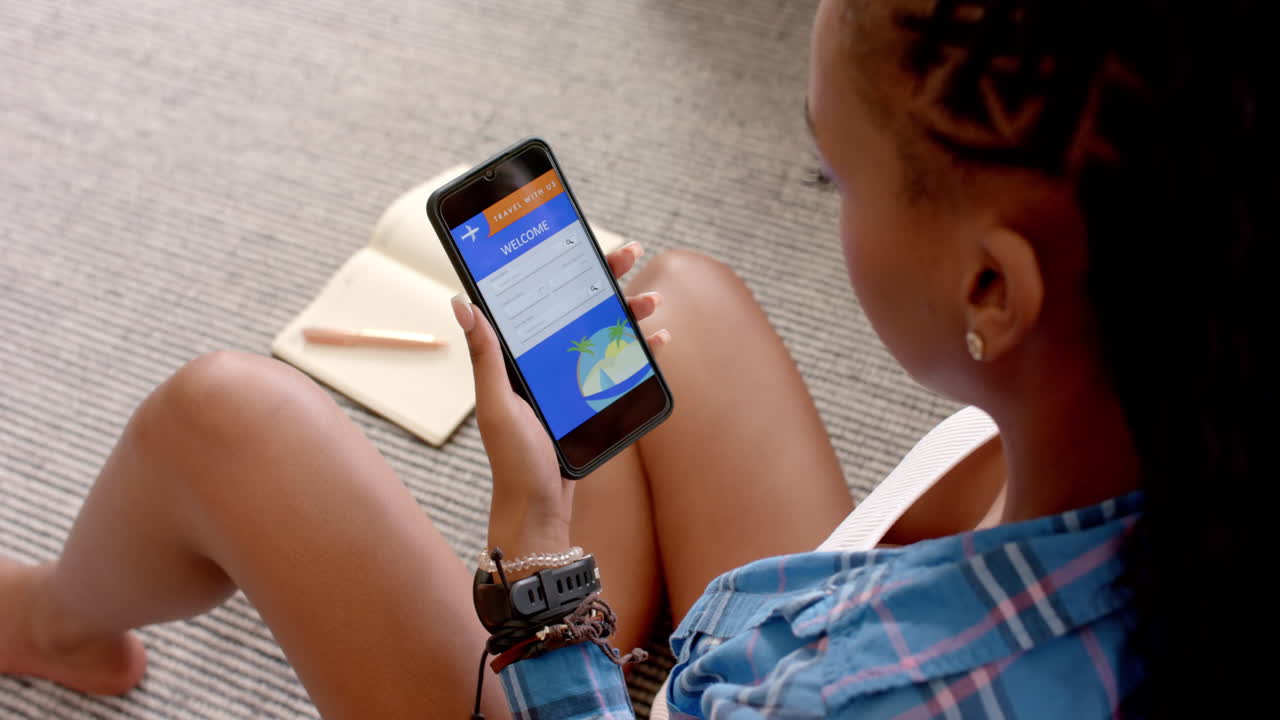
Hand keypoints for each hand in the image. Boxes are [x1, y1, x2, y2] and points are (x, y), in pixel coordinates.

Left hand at [451, 241, 669, 570]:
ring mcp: (570, 379)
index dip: (564, 267)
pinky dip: (638, 351)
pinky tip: (657, 342)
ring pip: (604, 333)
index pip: (543, 298)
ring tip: (651, 302)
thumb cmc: (513, 461)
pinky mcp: (590, 399)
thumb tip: (462, 303)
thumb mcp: (498, 406)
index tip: (583, 242)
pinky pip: (618, 365)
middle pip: (579, 307)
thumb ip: (486, 356)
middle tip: (630, 252)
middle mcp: (544, 361)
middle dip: (606, 279)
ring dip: (629, 313)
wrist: (540, 509)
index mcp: (518, 356)